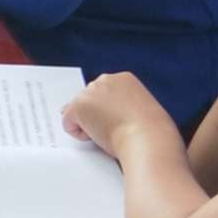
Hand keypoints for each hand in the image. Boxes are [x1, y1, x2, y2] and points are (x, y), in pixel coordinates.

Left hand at [62, 72, 177, 159]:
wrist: (147, 138)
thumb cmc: (150, 132)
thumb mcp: (140, 112)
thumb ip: (121, 106)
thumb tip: (99, 115)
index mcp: (124, 79)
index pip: (103, 94)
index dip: (110, 113)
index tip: (122, 122)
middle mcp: (105, 80)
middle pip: (89, 101)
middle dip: (97, 117)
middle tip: (116, 129)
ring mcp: (90, 92)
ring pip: (78, 113)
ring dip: (90, 126)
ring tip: (112, 131)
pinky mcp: (78, 106)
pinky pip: (68, 123)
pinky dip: (79, 135)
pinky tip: (99, 136)